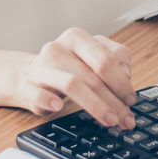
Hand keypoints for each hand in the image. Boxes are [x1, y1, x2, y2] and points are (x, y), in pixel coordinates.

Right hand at [12, 28, 136, 128]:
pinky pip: (37, 93)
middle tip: (126, 118)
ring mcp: (41, 67)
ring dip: (95, 106)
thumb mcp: (91, 58)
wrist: (28, 75)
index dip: (122, 82)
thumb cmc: (67, 68)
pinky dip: (48, 100)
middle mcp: (59, 48)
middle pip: (93, 75)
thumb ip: (114, 60)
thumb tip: (126, 75)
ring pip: (72, 84)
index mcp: (78, 38)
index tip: (131, 99)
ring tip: (109, 120)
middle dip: (114, 100)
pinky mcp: (27, 85)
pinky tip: (59, 107)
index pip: (107, 59)